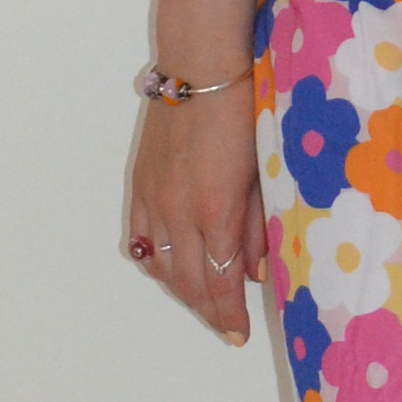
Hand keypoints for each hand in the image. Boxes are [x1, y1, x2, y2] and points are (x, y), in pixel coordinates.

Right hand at [122, 87, 265, 346]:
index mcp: (215, 210)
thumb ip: (258, 226)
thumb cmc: (243, 111)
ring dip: (181, 291)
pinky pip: (140, 238)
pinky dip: (154, 262)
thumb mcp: (261, 172)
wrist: (201, 67)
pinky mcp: (139, 184)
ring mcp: (154, 199)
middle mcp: (178, 212)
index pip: (220, 281)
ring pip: (160, 265)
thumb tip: (255, 272)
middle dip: (208, 311)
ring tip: (202, 305)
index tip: (239, 334)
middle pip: (188, 281)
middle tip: (225, 330)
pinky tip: (168, 270)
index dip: (229, 313)